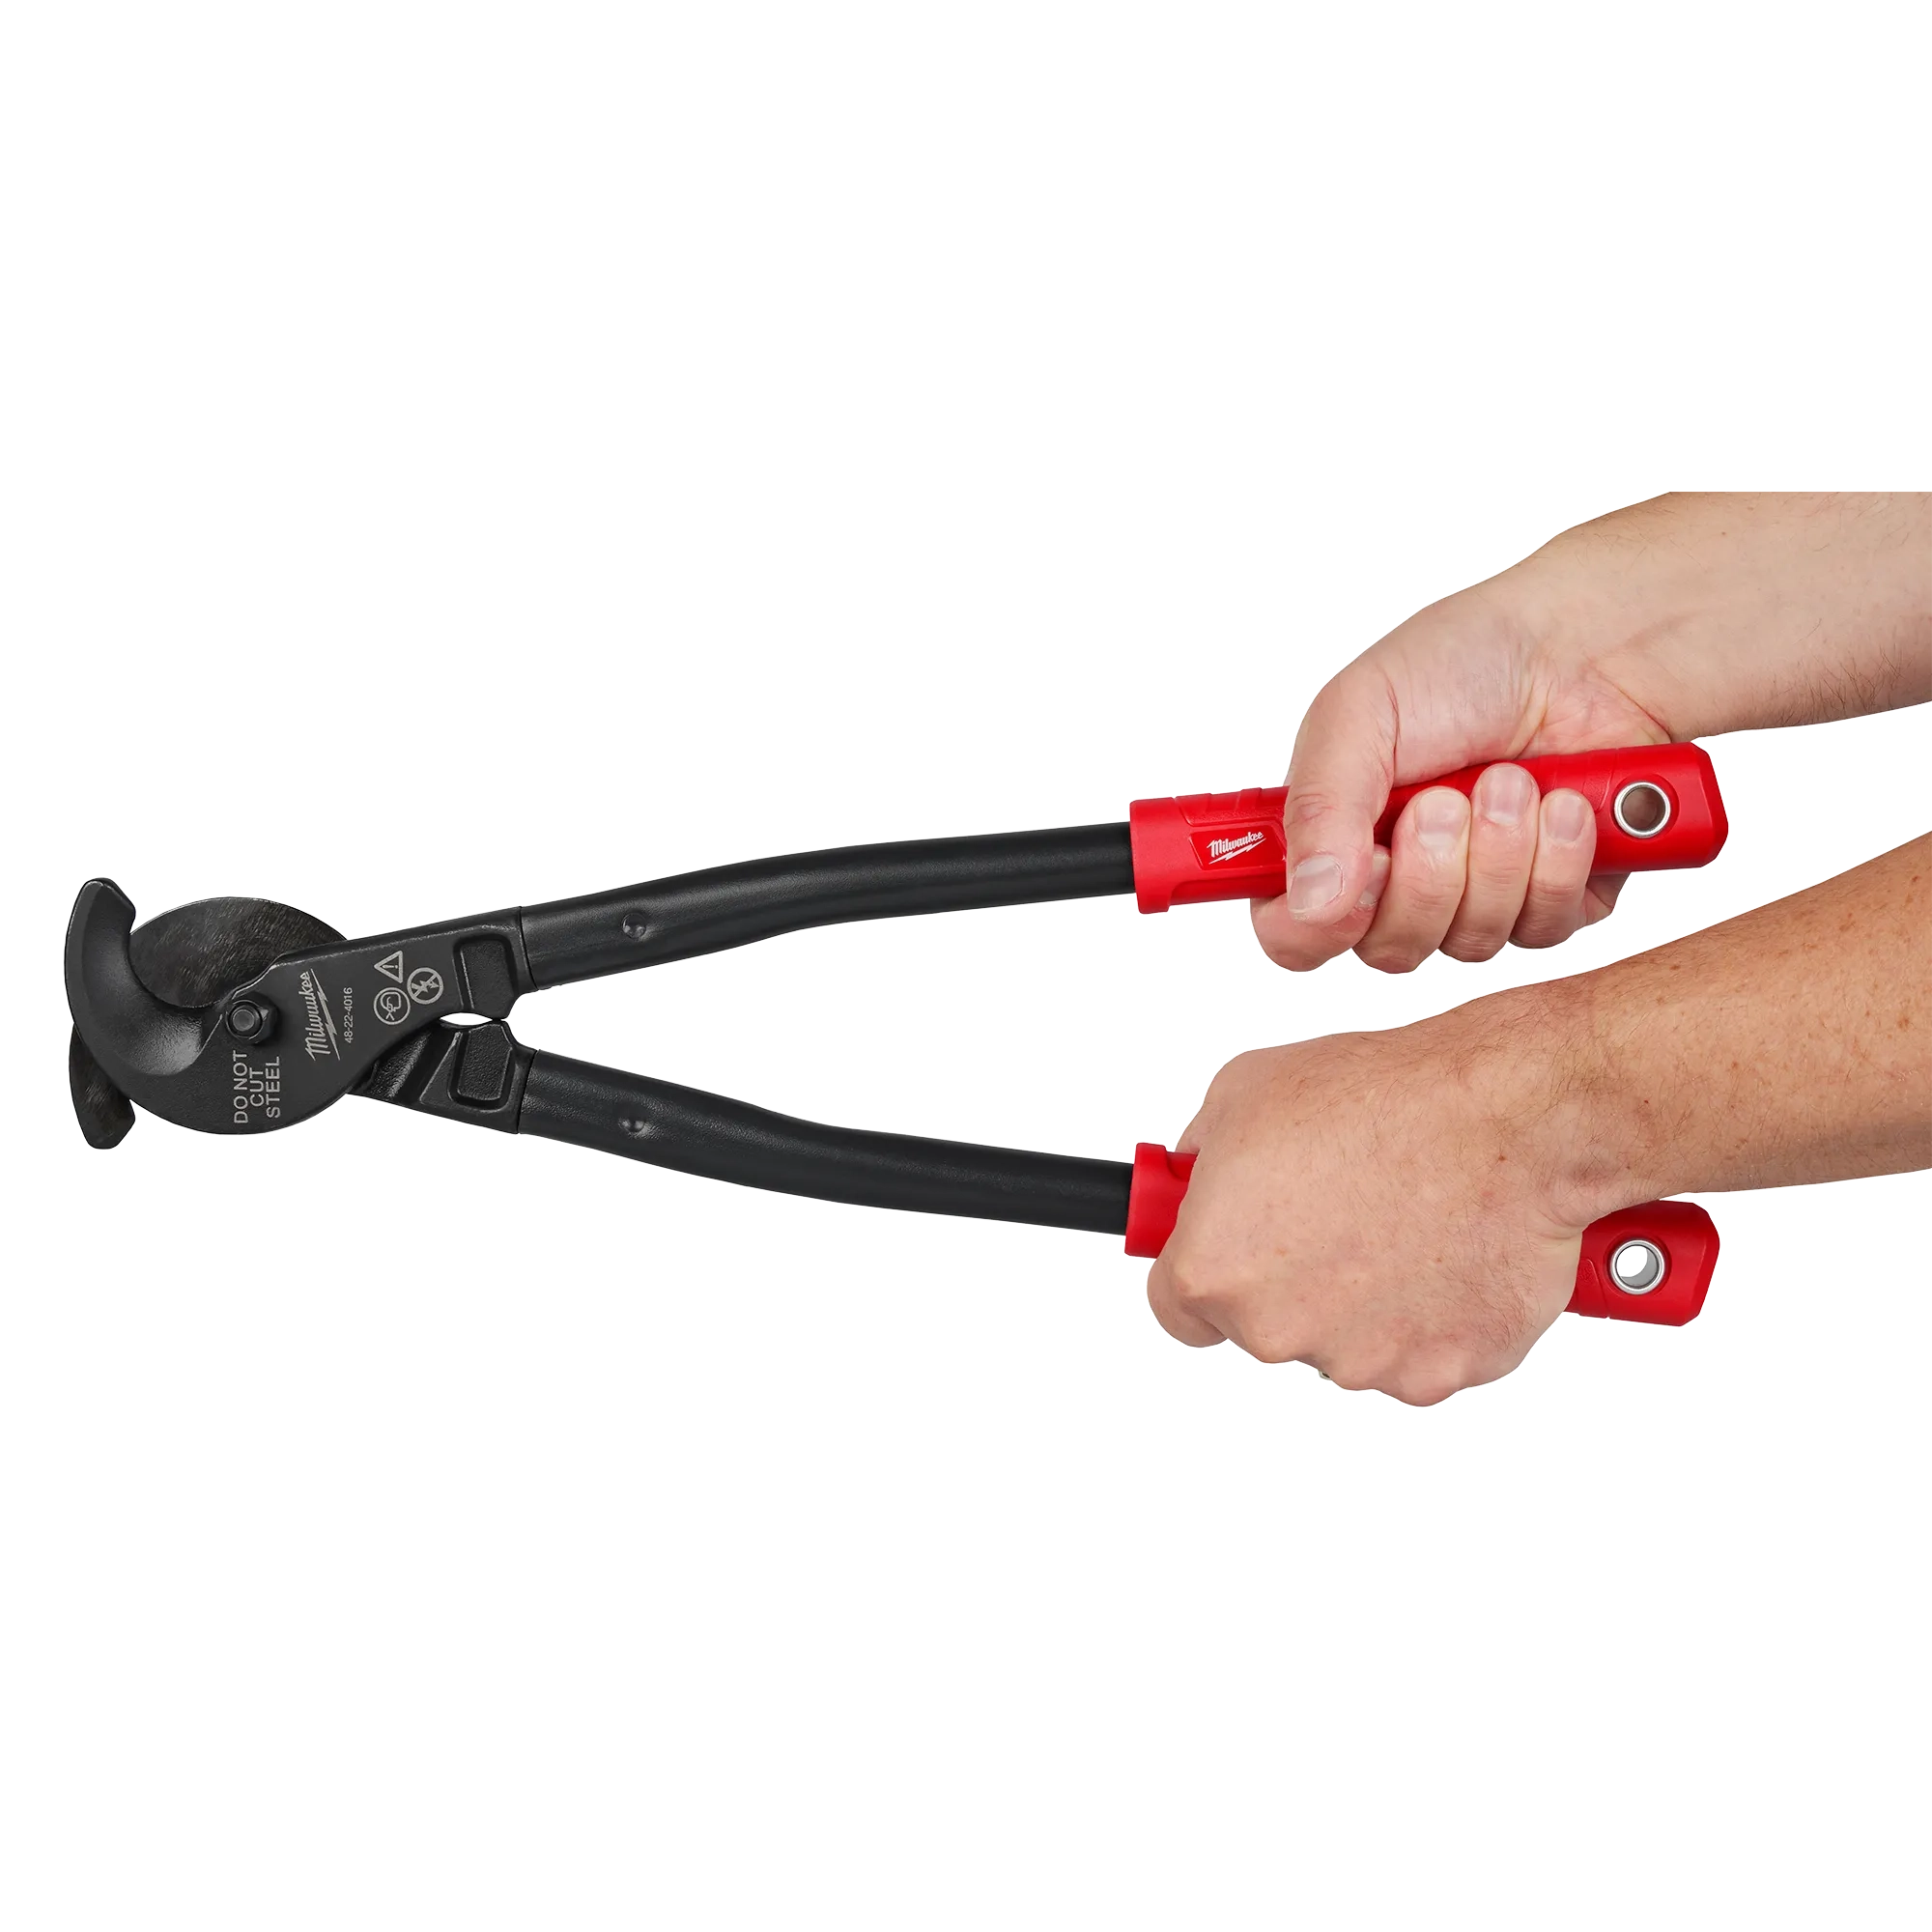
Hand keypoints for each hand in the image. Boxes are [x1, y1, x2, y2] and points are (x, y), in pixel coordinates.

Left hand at [1144, 1017, 1585, 1404]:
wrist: (1507, 1117)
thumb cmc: (1384, 1097)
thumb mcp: (1244, 1091)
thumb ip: (1202, 1159)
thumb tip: (1194, 1180)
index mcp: (1213, 1269)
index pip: (1178, 1310)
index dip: (1209, 1273)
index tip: (1233, 1253)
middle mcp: (1276, 1330)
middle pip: (1266, 1326)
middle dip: (1294, 1279)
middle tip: (1338, 1212)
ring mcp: (1361, 1361)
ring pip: (1346, 1343)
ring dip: (1365, 1300)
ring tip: (1400, 1219)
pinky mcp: (1439, 1374)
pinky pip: (1421, 1352)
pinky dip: (1432, 1315)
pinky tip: (1445, 1251)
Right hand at [1252, 585, 1655, 972]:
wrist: (1590, 643)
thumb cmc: (1467, 660)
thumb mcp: (1361, 713)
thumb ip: (1320, 809)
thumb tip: (1311, 901)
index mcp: (1334, 834)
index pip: (1293, 932)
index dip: (1317, 927)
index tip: (1362, 872)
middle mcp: (1401, 875)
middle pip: (1390, 946)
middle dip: (1428, 873)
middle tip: (1445, 800)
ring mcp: (1479, 893)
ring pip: (1472, 939)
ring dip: (1498, 855)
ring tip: (1511, 779)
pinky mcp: (1554, 897)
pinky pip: (1544, 927)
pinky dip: (1557, 862)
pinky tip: (1562, 805)